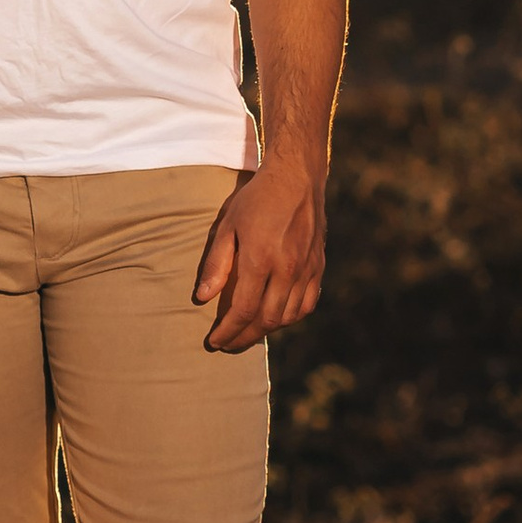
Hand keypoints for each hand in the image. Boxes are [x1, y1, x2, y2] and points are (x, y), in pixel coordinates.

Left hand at [192, 152, 325, 354]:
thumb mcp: (227, 226)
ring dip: (266, 330)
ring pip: (288, 316)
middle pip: (266, 320)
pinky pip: (307, 304)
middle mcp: (287, 269)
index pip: (244, 310)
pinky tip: (277, 317)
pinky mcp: (318, 267)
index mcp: (261, 260)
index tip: (214, 341)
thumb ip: (216, 264)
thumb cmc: (257, 199)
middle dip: (244, 338)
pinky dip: (291, 317)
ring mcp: (306, 270)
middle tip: (227, 345)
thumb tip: (202, 298)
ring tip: (247, 332)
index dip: (228, 331)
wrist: (296, 178)